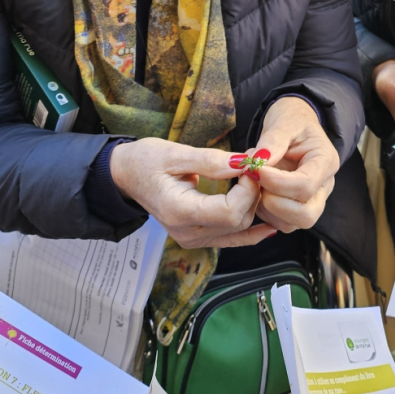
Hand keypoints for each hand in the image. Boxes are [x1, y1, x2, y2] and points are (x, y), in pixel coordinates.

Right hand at [110, 138, 275, 248]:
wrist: (125, 176)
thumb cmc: (146, 160)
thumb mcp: (176, 154)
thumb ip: (212, 161)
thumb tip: (246, 163)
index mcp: (179, 211)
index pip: (230, 211)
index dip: (249, 189)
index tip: (252, 165)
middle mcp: (186, 232)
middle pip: (237, 221)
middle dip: (254, 194)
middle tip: (255, 167)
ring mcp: (192, 239)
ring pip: (238, 230)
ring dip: (253, 206)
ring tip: (258, 181)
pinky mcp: (197, 237)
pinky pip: (230, 239)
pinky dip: (250, 231)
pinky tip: (269, 225)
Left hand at [238, 96, 339, 232]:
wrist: (294, 125)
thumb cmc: (292, 120)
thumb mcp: (284, 122)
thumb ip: (273, 141)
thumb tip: (259, 161)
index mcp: (325, 162)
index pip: (306, 185)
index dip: (277, 182)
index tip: (255, 169)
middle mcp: (323, 186)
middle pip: (306, 215)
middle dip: (275, 203)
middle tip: (256, 180)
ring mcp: (311, 200)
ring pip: (292, 224)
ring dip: (266, 208)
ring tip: (255, 181)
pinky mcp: (295, 208)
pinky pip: (280, 223)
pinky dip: (263, 212)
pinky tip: (256, 189)